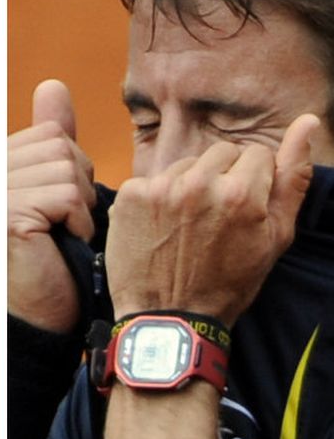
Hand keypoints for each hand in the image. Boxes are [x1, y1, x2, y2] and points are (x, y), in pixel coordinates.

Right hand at [6, 80, 95, 332]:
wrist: (46, 312)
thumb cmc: (58, 255)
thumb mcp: (62, 189)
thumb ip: (55, 138)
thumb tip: (52, 84)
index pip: (52, 134)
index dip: (75, 169)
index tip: (64, 207)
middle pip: (61, 148)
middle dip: (82, 186)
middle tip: (67, 224)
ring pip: (67, 170)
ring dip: (83, 208)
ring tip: (65, 235)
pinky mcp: (8, 214)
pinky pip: (66, 195)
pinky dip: (80, 222)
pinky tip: (65, 243)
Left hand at [105, 114, 317, 325]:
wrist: (168, 316)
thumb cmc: (229, 282)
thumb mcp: (275, 236)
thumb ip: (293, 177)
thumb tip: (307, 122)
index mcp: (240, 193)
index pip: (256, 154)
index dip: (254, 180)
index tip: (245, 207)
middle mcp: (198, 184)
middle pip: (221, 153)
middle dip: (225, 176)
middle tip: (217, 217)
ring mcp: (159, 188)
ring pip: (187, 163)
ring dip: (191, 184)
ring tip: (190, 222)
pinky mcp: (130, 195)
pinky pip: (154, 178)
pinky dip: (159, 196)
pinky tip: (162, 225)